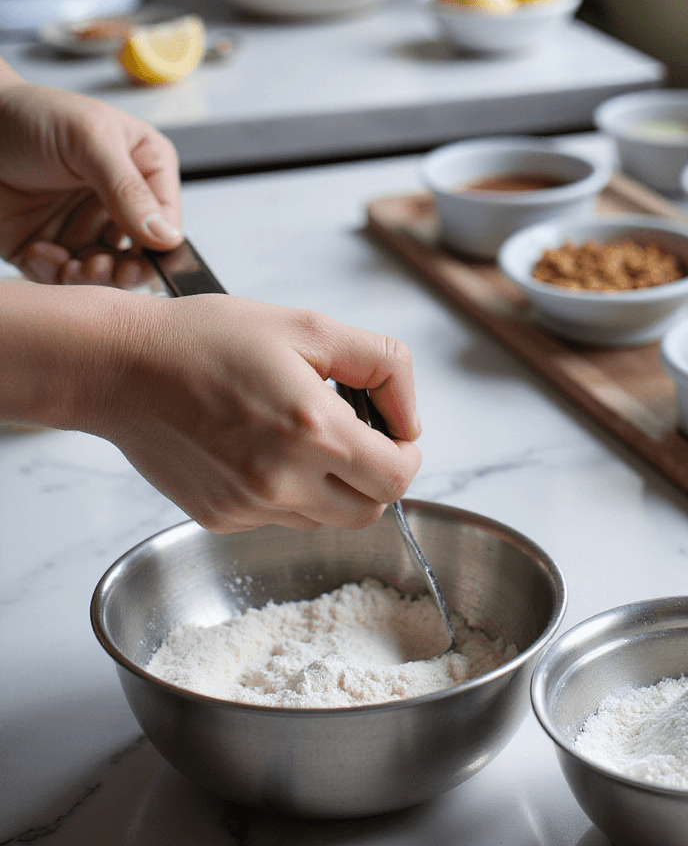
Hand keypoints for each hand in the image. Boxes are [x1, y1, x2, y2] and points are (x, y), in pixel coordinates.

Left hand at [0, 63, 181, 286]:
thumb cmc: (34, 115)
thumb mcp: (89, 140)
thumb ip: (128, 188)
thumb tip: (166, 235)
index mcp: (142, 167)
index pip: (167, 217)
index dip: (160, 243)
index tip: (144, 259)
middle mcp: (116, 201)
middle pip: (138, 253)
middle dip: (124, 268)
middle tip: (106, 268)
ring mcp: (80, 225)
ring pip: (101, 272)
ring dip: (87, 276)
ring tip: (71, 266)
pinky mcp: (45, 245)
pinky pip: (58, 276)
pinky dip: (51, 273)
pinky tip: (38, 252)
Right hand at [98, 293, 421, 531]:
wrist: (121, 366)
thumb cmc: (205, 338)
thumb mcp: (307, 326)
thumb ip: (379, 364)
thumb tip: (408, 418)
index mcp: (313, 430)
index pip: (397, 478)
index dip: (406, 454)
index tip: (392, 432)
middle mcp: (283, 480)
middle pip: (370, 511)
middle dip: (376, 475)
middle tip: (357, 435)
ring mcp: (249, 506)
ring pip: (325, 519)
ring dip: (332, 485)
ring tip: (299, 432)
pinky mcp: (220, 517)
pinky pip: (278, 519)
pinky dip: (286, 491)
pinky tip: (259, 445)